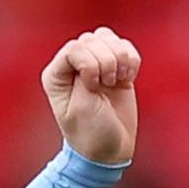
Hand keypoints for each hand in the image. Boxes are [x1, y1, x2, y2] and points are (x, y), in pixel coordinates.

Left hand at [43, 28, 138, 166]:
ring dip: (120, 57)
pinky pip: (125, 46)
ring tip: (118, 80)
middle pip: (92, 39)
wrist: (109, 149)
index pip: (74, 48)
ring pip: (108, 38)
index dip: (89, 62)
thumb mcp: (81, 106)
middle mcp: (73, 65)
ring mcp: (95, 63)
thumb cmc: (89, 133)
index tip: (93, 86)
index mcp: (56, 74)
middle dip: (106, 60)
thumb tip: (93, 44)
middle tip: (106, 86)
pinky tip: (127, 78)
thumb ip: (84, 71)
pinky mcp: (115, 66)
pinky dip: (132, 59)